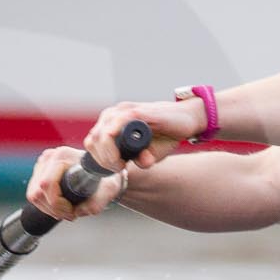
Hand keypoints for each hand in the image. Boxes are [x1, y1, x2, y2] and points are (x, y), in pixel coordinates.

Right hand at [26, 146, 121, 221]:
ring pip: (33, 195)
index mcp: (62, 156)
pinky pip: (34, 195)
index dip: (58, 204)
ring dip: (49, 209)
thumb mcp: (108, 191)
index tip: (73, 211)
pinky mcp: (39, 172)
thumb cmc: (105, 177)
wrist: (103, 170)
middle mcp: (49, 157)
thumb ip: (96, 203)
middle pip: (37, 193)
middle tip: (71, 214)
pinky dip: (45, 205)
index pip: (47, 185)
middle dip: (54, 209)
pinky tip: (60, 205)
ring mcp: (42, 164)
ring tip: (66, 211)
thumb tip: (78, 212)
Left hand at [81, 97, 208, 173]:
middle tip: (119, 168)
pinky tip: (123, 157)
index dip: (99, 160)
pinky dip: (116, 143)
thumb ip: (140, 160)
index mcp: (112, 122)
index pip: (92, 142)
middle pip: (93, 139)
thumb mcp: (150, 153)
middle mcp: (114, 114)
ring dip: (108, 155)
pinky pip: (118, 123)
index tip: (114, 169)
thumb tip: (139, 165)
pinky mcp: (137, 111)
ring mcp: (124, 111)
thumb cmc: (166, 135)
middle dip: (102, 160)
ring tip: (121, 165)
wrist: (186, 119)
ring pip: (101, 134)